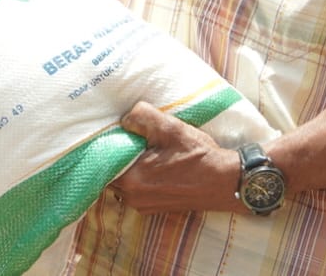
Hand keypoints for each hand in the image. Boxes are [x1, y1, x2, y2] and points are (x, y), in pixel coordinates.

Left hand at [108, 101, 243, 214]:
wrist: (224, 182)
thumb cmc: (198, 155)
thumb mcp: (170, 128)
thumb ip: (141, 117)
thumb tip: (124, 120)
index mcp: (131, 180)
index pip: (101, 162)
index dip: (103, 145)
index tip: (110, 131)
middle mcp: (132, 198)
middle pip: (109, 173)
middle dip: (115, 155)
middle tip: (127, 137)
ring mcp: (142, 205)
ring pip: (121, 182)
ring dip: (127, 166)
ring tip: (142, 149)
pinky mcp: (153, 208)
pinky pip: (134, 190)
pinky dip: (137, 176)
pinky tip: (152, 163)